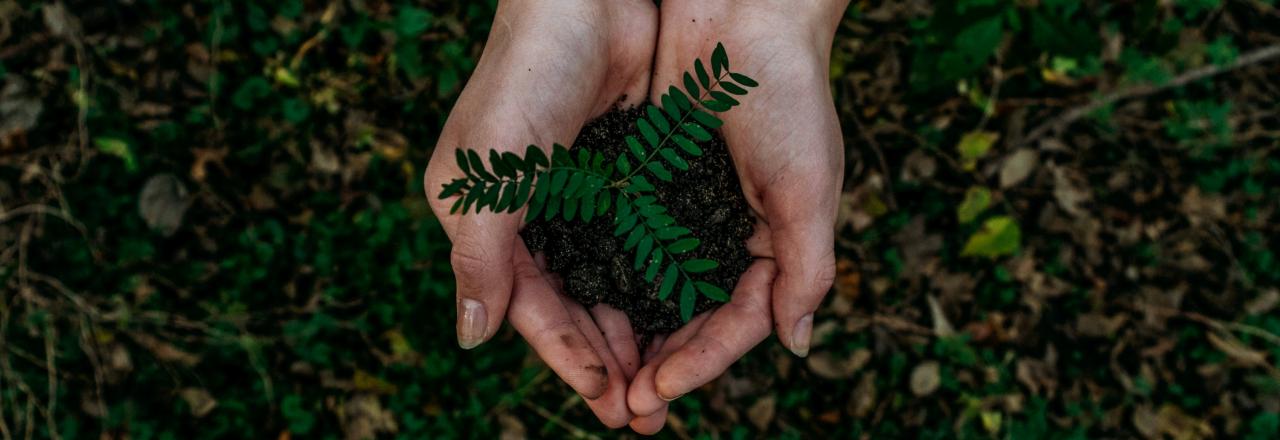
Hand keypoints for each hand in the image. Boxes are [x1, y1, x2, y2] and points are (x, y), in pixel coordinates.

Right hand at [423, 0, 655, 426]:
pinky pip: (641, 244)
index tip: (605, 402)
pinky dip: (657, 283)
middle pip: (571, 305)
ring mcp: (580, 196)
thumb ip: (481, 259)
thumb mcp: (489, 176)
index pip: (529, 308)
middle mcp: (531, 216)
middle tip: (643, 413)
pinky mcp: (622, 175)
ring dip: (634, 331)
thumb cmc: (524, 79)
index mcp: (486, 220)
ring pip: (609, 283)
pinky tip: (683, 316)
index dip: (566, 357)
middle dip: (605, 359)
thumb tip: (471, 340)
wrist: (586, 0)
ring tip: (667, 380)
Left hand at [625, 0, 847, 432]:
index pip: (739, 321)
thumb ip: (807, 269)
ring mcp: (689, 209)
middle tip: (625, 409)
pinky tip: (582, 308)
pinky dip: (610, 278)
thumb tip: (797, 346)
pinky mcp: (652, 181)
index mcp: (777, 242)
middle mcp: (731, 233)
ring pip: (656, 289)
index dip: (702, 361)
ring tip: (601, 377)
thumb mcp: (809, 189)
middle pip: (694, 317)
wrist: (743, 13)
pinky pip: (629, 242)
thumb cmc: (788, 96)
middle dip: (663, 364)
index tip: (659, 392)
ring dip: (632, 334)